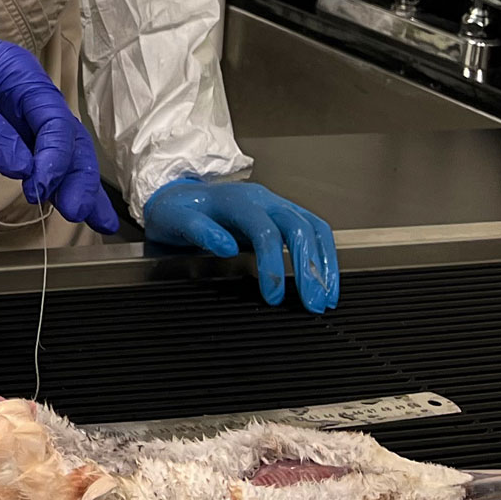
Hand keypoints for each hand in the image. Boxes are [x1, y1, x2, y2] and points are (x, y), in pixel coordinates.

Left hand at [0, 0, 117, 232]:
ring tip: (91, 218)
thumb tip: (24, 169)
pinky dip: (40, 179)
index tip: (41, 187)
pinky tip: (54, 200)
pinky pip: (20, 159)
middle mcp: (18, 96)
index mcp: (18, 74)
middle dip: (75, 175)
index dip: (55, 156)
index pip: (54, 120)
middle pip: (62, 139)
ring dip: (69, 182)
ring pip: (47, 153)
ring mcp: (1, 118)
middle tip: (75, 213)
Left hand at [143, 178, 338, 311]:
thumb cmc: (176, 210)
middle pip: (298, 227)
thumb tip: (225, 247)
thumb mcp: (173, 219)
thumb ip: (198, 231)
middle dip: (310, 267)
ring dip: (325, 263)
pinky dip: (325, 255)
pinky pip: (314, 230)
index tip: (273, 296)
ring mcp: (276, 205)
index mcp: (235, 200)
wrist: (176, 196)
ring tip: (327, 297)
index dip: (272, 264)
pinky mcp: (284, 214)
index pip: (265, 231)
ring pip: (313, 228)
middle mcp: (262, 199)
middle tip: (313, 303)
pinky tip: (327, 280)